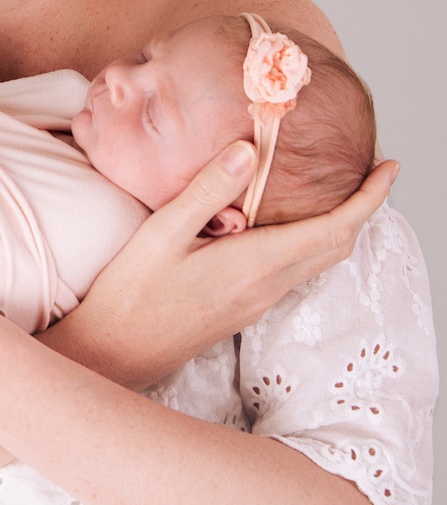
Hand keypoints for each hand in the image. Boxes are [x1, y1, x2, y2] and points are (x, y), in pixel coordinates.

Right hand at [57, 142, 398, 390]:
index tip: (389, 168)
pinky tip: (288, 222)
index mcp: (255, 264)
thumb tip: (249, 151)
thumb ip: (208, 189)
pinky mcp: (243, 308)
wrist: (115, 353)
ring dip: (339, 226)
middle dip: (363, 209)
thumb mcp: (163, 232)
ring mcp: (257, 302)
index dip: (370, 198)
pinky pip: (294, 270)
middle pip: (336, 247)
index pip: (334, 230)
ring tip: (338, 190)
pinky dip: (310, 241)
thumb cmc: (131, 294)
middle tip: (370, 172)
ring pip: (318, 261)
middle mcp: (266, 287)